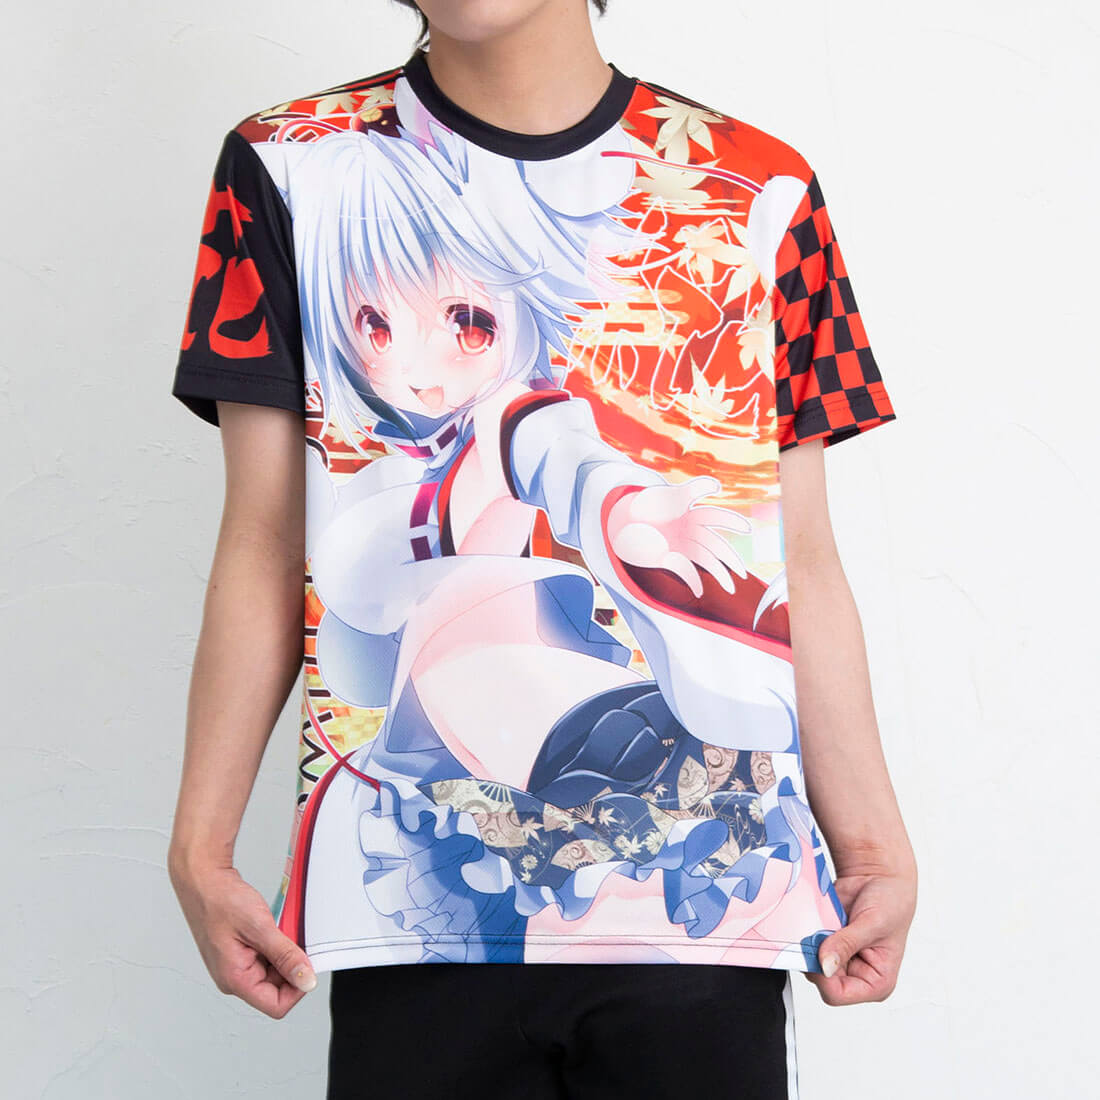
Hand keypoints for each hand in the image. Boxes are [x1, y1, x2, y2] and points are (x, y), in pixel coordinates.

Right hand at [168, 853, 317, 1018]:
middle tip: (294, 938)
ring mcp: (236, 966)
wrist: (202, 880)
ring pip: (274, 971)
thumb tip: (306, 980)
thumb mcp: (259, 927)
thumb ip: (285, 956)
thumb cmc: (220, 901)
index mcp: (235, 980)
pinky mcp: (240, 953)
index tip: (309, 964)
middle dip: (291, 965)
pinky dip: (276, 943)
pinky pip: (267, 957)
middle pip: (277, 988)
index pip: (277, 1005)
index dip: (298, 988)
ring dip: (284, 952)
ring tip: (281, 928)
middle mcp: (234, 978)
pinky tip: (274, 926)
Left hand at [607, 475, 750, 598]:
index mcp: (692, 514)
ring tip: (730, 588)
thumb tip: (717, 485)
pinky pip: (686, 571)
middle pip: (716, 545)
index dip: (732, 522)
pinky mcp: (670, 557)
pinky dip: (693, 581)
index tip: (747, 529)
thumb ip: (694, 488)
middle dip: (730, 559)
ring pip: (707, 560)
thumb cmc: (648, 503)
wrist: (622, 518)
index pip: (716, 518)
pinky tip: (700, 592)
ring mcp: (682, 545)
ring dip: (719, 574)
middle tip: (744, 574)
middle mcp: (691, 531)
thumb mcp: (670, 495)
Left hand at [805, 860, 917, 1004]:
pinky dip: (808, 933)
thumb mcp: (872, 924)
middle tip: (819, 933)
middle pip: (820, 979)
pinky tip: (818, 920)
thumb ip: (847, 945)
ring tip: (824, 924)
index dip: (822, 976)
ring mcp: (840, 959)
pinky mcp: (828, 944)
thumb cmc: (891, 902)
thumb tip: (825, 965)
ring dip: (811, 943)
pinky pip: (808, 945)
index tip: (817, 952)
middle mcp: (856, 975)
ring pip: (811, 962)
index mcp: (876, 983)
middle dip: (816, 956)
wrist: (880, 877)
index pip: (837, 994)